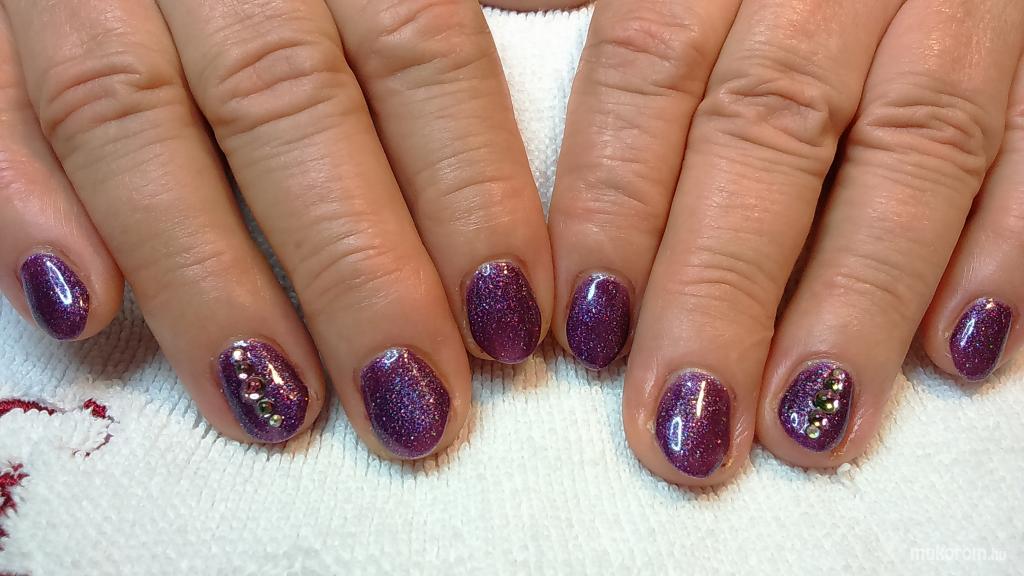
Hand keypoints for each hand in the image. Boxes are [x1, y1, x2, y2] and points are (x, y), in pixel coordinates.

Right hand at [0, 0, 551, 457]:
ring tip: (275, 405)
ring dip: (203, 275)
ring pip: (132, 118)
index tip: (512, 322)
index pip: (420, 50)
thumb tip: (556, 76)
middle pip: (288, 105)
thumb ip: (440, 11)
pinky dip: (24, 202)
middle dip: (354, 270)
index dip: (470, 191)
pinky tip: (81, 309)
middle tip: (411, 404)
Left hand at [547, 0, 1023, 484]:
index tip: (588, 332)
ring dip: (858, 296)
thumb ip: (618, 51)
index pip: (648, 64)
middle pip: (768, 124)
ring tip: (807, 424)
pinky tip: (955, 356)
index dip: (613, 200)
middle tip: (689, 420)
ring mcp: (955, 2)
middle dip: (723, 285)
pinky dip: (1002, 249)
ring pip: (913, 142)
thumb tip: (523, 158)